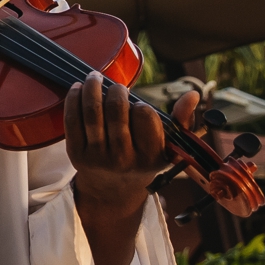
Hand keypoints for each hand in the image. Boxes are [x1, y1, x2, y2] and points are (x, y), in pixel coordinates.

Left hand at [63, 79, 193, 215]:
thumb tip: (193, 95)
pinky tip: (78, 87)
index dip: (141, 105)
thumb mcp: (168, 147)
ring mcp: (97, 156)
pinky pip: (72, 120)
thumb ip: (182, 120)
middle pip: (117, 109)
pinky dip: (74, 99)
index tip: (139, 106)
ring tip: (95, 76)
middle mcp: (123, 158)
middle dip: (116, 90)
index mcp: (149, 155)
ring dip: (92, 87)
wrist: (113, 188)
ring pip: (92, 112)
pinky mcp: (76, 153)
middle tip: (117, 86)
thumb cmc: (144, 159)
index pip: (145, 115)